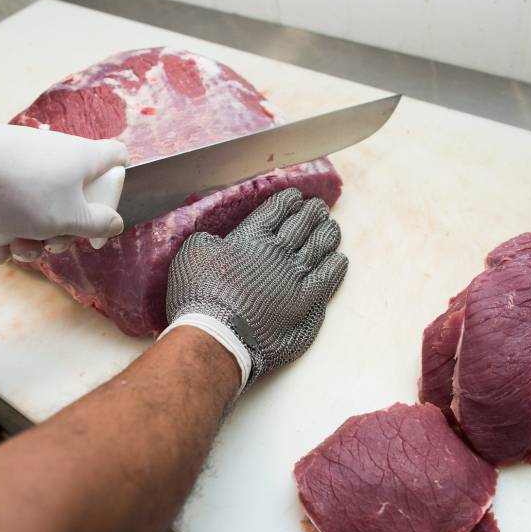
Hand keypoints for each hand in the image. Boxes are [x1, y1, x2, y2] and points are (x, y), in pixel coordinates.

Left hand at [0, 111, 127, 260]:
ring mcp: (27, 164)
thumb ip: (98, 224)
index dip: (119, 185)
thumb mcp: (68, 218)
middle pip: (78, 197)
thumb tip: (116, 223)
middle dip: (65, 230)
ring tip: (14, 250)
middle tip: (51, 245)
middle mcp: (59, 156)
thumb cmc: (19, 190)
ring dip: (33, 238)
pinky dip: (7, 230)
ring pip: (43, 208)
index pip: (119, 158)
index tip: (105, 215)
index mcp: (85, 159)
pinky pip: (14, 207)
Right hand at [164, 188, 348, 389]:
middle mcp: (277, 252)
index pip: (274, 211)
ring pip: (318, 248)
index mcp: (250, 238)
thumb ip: (207, 241)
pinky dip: (335, 266)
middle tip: (318, 207)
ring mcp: (295, 278)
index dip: (286, 201)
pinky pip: (327, 278)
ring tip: (332, 227)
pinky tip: (339, 260)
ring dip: (326, 235)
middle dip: (310, 213)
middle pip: (300, 225)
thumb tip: (215, 240)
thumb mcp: (191, 256)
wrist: (217, 335)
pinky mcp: (306, 303)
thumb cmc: (198, 296)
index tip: (295, 196)